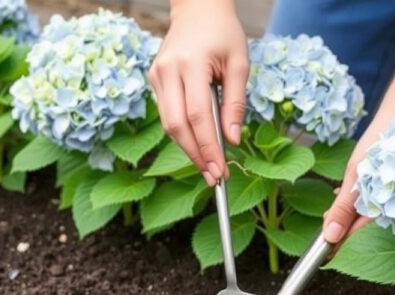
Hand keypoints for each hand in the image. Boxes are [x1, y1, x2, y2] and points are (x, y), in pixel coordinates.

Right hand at [148, 0, 248, 185]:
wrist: (198, 9)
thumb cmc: (223, 34)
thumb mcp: (240, 64)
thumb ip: (235, 103)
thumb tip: (232, 140)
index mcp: (190, 64)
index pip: (197, 116)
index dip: (208, 147)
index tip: (220, 171)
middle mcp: (168, 71)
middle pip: (176, 125)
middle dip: (195, 155)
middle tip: (213, 177)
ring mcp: (157, 75)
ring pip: (168, 124)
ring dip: (188, 148)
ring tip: (208, 167)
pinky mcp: (154, 79)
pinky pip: (167, 114)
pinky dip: (183, 133)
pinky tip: (198, 145)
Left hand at [322, 131, 378, 244]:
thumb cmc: (383, 141)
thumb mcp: (356, 175)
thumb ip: (344, 208)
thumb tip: (330, 236)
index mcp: (382, 208)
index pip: (354, 236)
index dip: (337, 245)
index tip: (323, 255)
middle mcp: (389, 204)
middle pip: (360, 227)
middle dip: (341, 230)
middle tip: (323, 239)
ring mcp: (390, 192)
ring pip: (365, 212)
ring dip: (347, 215)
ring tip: (329, 217)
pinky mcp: (389, 181)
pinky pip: (371, 197)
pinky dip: (355, 198)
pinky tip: (344, 195)